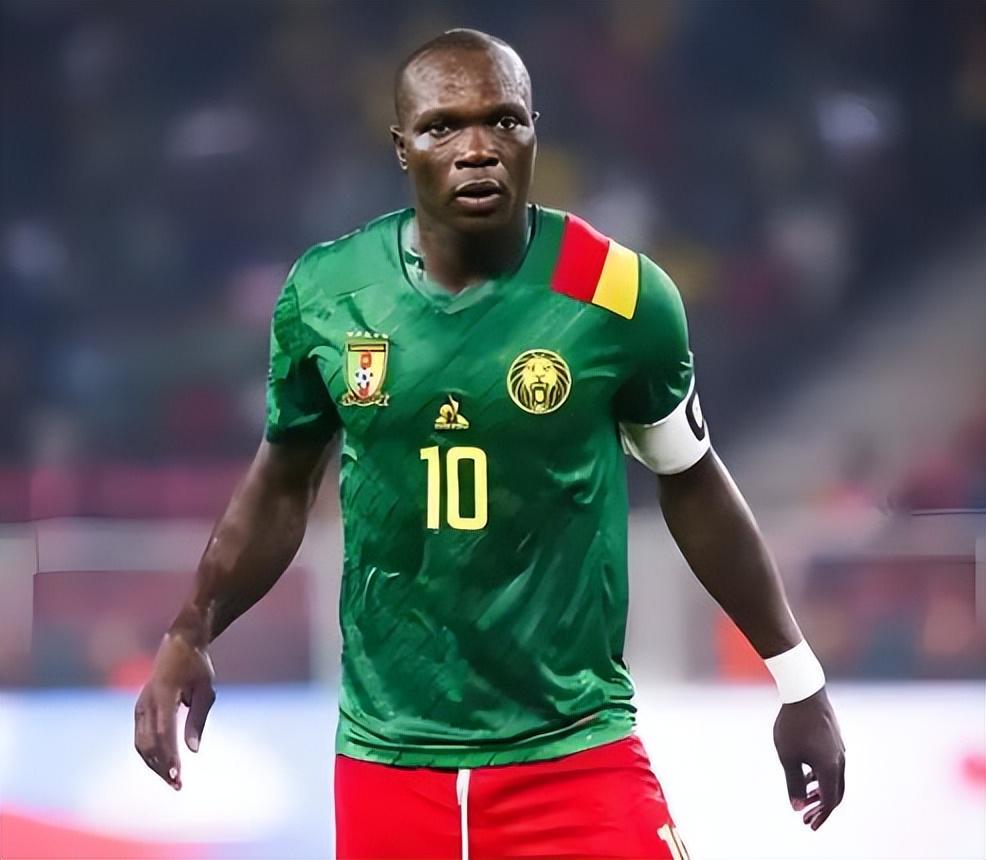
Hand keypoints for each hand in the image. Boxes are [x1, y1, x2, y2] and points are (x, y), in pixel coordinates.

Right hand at [134, 631, 215, 789]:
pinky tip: (164, 766)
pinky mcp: (140, 710)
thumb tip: (193, 750)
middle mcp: (147, 701)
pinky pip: (141, 737)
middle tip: (179, 785)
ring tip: (174, 780)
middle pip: (149, 743)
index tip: (179, 776)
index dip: (170, 756)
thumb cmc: (197, 666)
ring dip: (155, 765)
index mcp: (164, 693)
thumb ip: (198, 719)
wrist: (179, 643)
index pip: (165, 732)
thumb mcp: (205, 689)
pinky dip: (151, 754)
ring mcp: (140, 706)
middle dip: (162, 767)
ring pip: (141, 744)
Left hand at [773, 687, 845, 829]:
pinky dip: (820, 777)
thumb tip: (796, 807)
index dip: (820, 816)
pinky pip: (830, 765)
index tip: (809, 826)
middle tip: (806, 819)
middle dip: (821, 808)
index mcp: (830, 768)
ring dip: (820, 792)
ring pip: (833, 779)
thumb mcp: (788, 757)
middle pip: (835, 792)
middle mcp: (839, 761)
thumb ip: (793, 783)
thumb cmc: (793, 725)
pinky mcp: (834, 740)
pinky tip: (806, 777)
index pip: (830, 801)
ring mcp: (838, 750)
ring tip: (804, 800)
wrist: (804, 692)